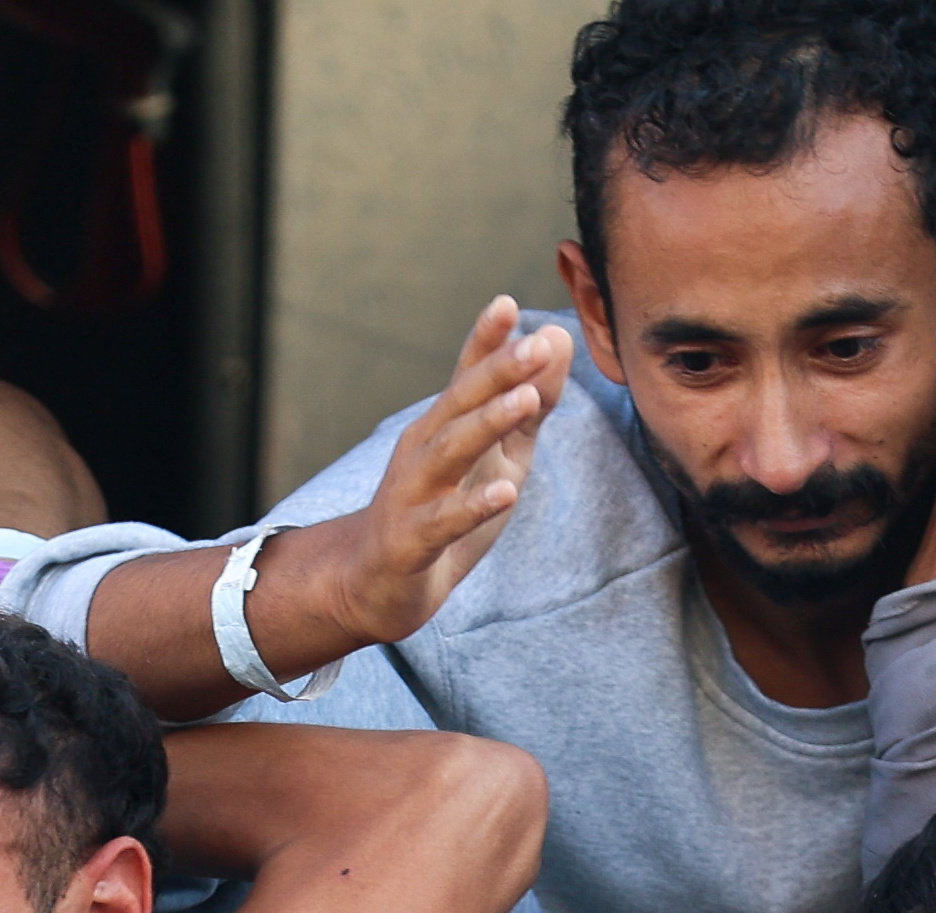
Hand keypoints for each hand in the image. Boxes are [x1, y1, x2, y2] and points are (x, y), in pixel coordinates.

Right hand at [279, 298, 572, 655]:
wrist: (376, 584)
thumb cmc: (443, 511)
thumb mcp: (500, 457)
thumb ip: (532, 403)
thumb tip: (559, 337)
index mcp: (444, 425)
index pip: (466, 375)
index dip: (485, 341)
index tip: (508, 304)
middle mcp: (422, 450)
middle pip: (459, 404)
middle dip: (496, 372)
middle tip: (535, 345)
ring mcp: (412, 495)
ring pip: (449, 453)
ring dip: (486, 424)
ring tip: (524, 399)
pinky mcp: (409, 542)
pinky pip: (443, 522)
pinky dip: (472, 507)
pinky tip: (504, 494)